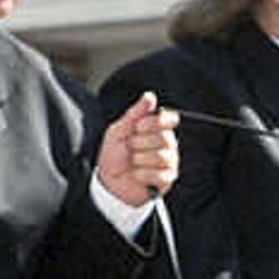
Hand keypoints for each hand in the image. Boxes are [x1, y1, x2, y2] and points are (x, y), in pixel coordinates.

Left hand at [95, 91, 179, 207]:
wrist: (109, 182)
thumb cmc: (114, 155)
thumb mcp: (118, 131)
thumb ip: (135, 114)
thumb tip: (150, 95)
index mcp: (157, 129)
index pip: (169, 118)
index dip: (154, 122)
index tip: (138, 127)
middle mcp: (167, 144)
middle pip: (164, 137)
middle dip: (140, 143)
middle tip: (130, 148)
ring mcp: (169, 162)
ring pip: (161, 157)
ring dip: (139, 160)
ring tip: (132, 162)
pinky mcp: (167, 179)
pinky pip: (159, 175)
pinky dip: (142, 175)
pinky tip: (137, 175)